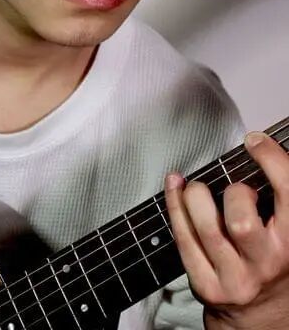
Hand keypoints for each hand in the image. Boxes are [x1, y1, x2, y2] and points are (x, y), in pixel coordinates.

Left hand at [164, 131, 288, 329]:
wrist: (264, 319)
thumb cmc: (275, 261)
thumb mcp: (287, 229)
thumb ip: (280, 198)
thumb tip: (263, 148)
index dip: (272, 160)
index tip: (255, 141)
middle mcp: (268, 263)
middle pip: (241, 220)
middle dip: (234, 192)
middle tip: (234, 189)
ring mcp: (235, 278)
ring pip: (207, 229)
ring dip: (195, 196)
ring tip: (196, 188)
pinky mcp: (206, 285)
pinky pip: (183, 238)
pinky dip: (174, 205)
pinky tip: (174, 185)